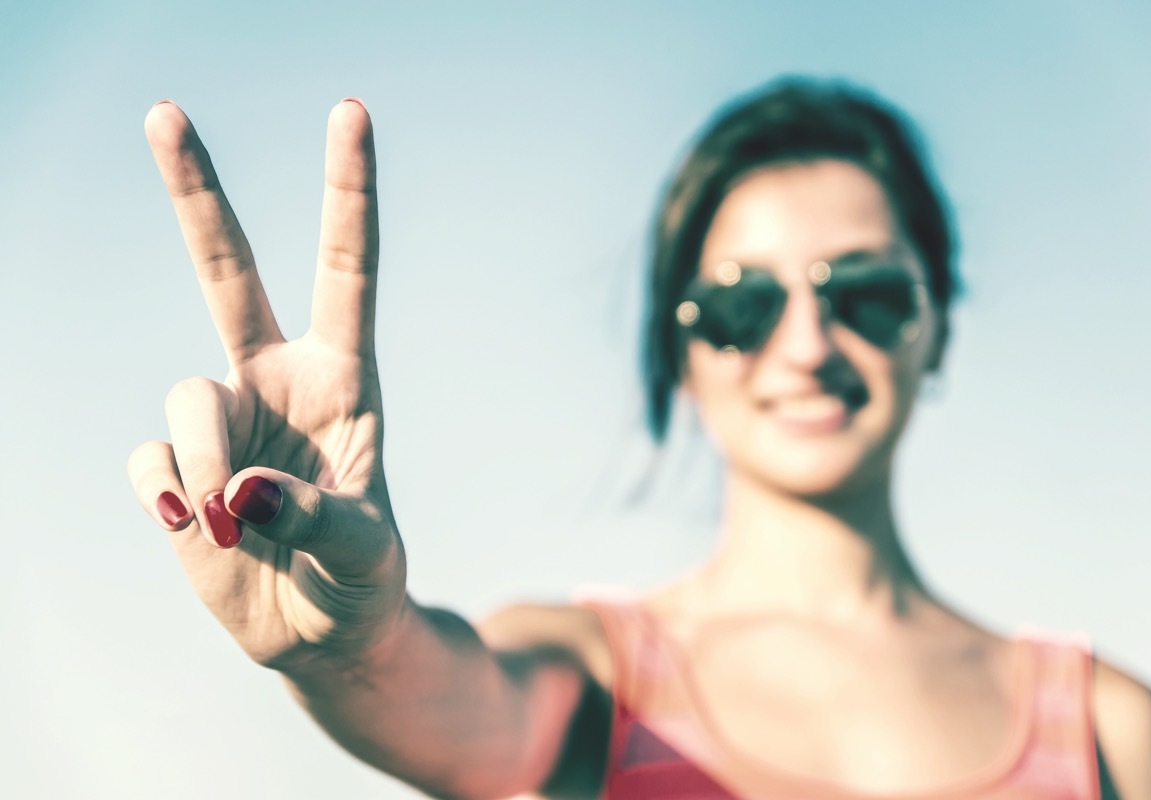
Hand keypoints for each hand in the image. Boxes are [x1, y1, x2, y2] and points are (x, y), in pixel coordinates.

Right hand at [127, 99, 405, 670]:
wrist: (321, 633)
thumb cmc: (360, 577)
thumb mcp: (362, 549)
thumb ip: (315, 517)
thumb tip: (238, 489)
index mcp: (343, 377)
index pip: (347, 269)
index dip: (347, 191)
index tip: (350, 111)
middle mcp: (276, 380)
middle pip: (228, 271)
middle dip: (197, 194)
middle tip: (166, 111)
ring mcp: (222, 419)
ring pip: (183, 401)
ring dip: (201, 466)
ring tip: (231, 522)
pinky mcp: (176, 467)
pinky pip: (149, 463)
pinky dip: (165, 496)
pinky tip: (194, 526)